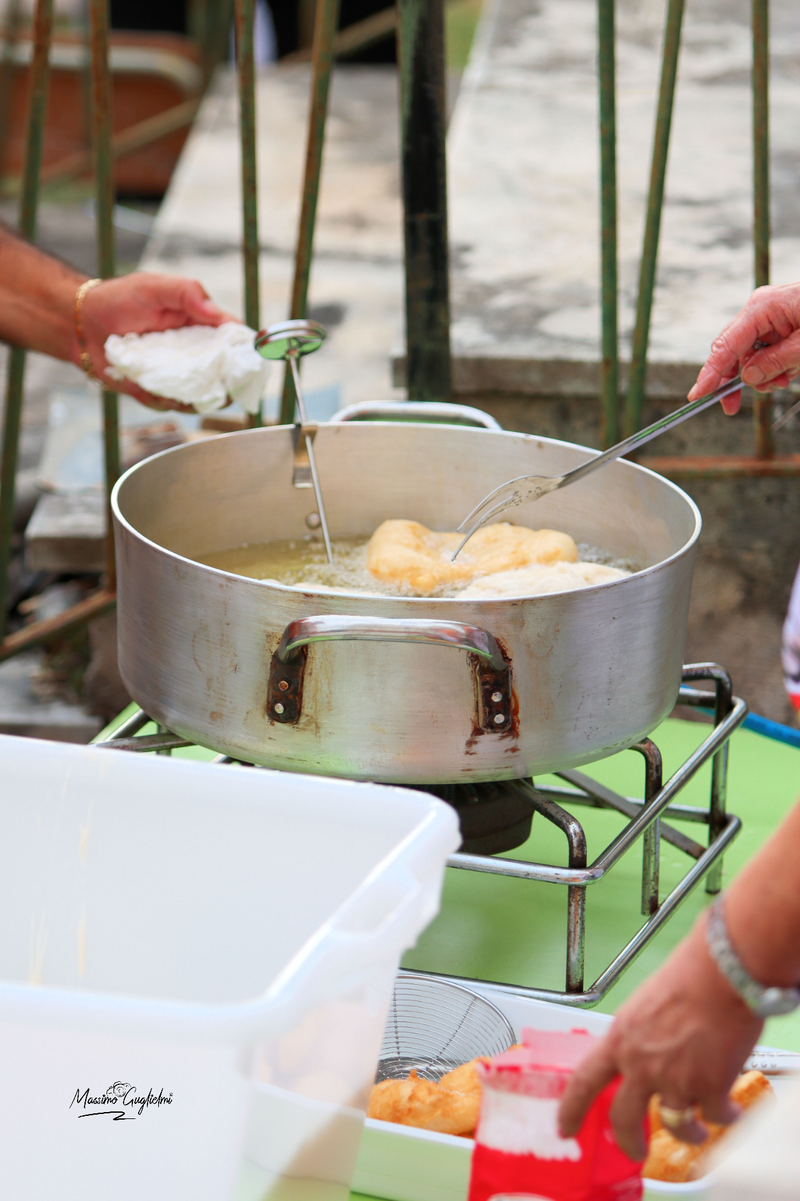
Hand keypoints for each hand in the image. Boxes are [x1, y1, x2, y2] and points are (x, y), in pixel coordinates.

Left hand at [75, 272, 237, 411]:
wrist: (83, 324)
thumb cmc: (119, 299)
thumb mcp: (155, 287)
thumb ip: (188, 294)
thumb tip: (218, 315)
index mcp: (200, 324)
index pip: (232, 338)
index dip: (244, 349)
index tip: (249, 359)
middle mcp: (193, 352)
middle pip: (224, 373)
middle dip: (227, 383)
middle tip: (221, 385)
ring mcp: (176, 374)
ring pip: (201, 395)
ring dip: (197, 397)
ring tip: (178, 387)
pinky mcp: (157, 391)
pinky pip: (170, 404)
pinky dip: (166, 401)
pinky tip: (152, 389)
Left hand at [557, 919, 761, 1159]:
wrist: (722, 973)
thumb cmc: (688, 974)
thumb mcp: (645, 1003)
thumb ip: (640, 1034)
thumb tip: (646, 1047)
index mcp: (620, 1039)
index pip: (583, 1081)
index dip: (571, 1109)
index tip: (565, 1127)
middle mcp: (641, 1065)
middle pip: (624, 1118)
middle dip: (629, 1141)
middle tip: (634, 1150)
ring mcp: (675, 1081)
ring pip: (677, 1127)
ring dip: (688, 1133)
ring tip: (697, 1131)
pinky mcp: (710, 1089)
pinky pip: (715, 1117)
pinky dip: (725, 1116)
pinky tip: (731, 1110)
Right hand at [688, 282, 799, 414]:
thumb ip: (776, 361)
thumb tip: (748, 378)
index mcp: (763, 307)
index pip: (726, 345)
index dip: (710, 373)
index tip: (697, 396)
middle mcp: (761, 311)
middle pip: (731, 353)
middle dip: (738, 380)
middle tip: (733, 408)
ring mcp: (769, 319)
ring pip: (750, 358)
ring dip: (765, 375)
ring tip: (787, 376)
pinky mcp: (779, 328)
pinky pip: (765, 355)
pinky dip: (775, 369)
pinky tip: (790, 370)